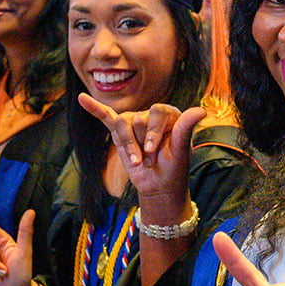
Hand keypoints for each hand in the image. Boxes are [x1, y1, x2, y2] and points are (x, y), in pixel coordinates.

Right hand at [77, 92, 204, 203]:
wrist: (159, 187)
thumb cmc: (173, 169)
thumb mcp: (181, 150)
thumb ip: (186, 128)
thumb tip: (202, 110)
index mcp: (169, 114)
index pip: (156, 112)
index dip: (153, 133)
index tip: (154, 152)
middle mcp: (151, 114)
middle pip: (137, 119)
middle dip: (141, 144)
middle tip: (149, 161)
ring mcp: (134, 122)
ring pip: (122, 124)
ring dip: (127, 145)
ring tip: (136, 162)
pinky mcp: (120, 133)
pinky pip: (105, 116)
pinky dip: (94, 108)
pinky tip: (82, 98)